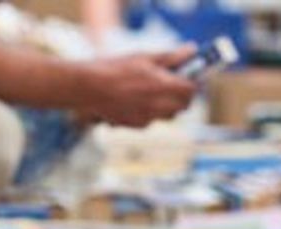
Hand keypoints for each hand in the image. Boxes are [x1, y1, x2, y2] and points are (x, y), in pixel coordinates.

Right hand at [82, 46, 196, 127]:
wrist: (88, 88)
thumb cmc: (115, 69)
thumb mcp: (144, 57)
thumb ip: (170, 57)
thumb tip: (191, 50)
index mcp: (164, 86)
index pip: (191, 90)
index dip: (192, 83)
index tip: (187, 77)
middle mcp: (159, 106)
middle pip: (182, 106)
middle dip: (181, 96)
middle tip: (172, 84)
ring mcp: (149, 118)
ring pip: (168, 115)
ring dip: (166, 105)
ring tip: (151, 91)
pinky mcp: (137, 125)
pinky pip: (152, 119)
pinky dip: (150, 111)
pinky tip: (135, 99)